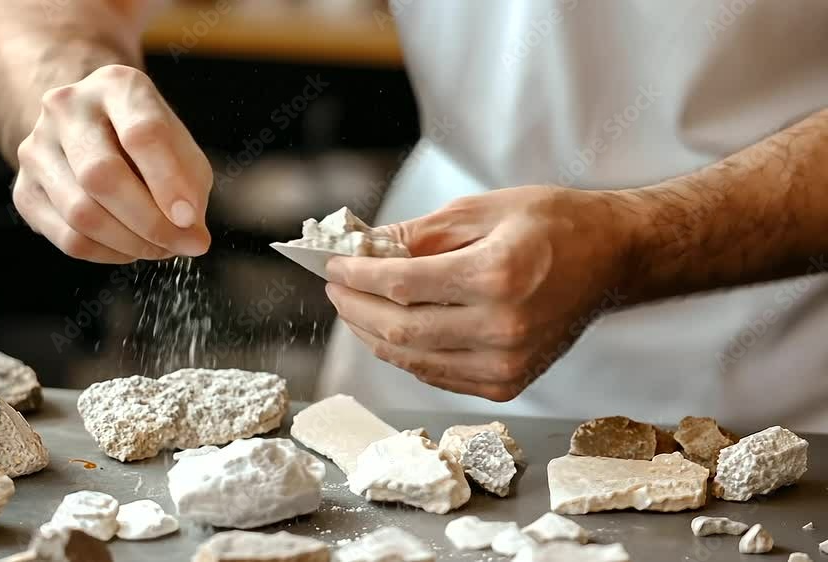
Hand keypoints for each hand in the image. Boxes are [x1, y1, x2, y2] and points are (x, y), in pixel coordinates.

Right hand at [13, 65, 211, 262]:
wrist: (92, 132)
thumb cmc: (147, 143)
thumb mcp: (181, 148)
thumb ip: (189, 185)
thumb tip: (189, 234)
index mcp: (115, 85)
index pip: (142, 134)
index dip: (169, 183)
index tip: (190, 218)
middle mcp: (66, 107)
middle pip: (102, 175)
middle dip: (149, 222)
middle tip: (181, 244)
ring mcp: (37, 147)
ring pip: (81, 213)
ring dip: (130, 243)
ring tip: (160, 247)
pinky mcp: (24, 188)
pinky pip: (67, 237)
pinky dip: (106, 253)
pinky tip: (129, 249)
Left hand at [325, 186, 636, 400]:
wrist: (614, 259)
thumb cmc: (556, 225)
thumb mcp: (484, 209)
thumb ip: (419, 233)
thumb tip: (364, 249)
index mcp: (496, 277)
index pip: (400, 285)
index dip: (356, 277)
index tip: (332, 265)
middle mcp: (502, 330)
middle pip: (398, 330)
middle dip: (354, 308)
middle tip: (335, 287)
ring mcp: (506, 365)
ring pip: (412, 360)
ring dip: (373, 334)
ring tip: (355, 308)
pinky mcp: (507, 384)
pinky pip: (436, 374)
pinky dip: (406, 354)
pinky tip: (392, 330)